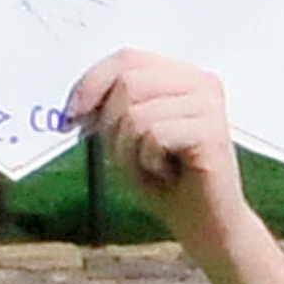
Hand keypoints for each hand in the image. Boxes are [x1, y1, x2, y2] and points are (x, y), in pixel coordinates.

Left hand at [71, 51, 249, 247]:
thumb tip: (77, 102)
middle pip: (128, 82)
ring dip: (128, 151)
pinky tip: (166, 174)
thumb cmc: (165, 182)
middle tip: (125, 157)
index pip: (127, 58)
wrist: (205, 225)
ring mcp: (209, 105)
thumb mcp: (124, 140)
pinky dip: (147, 162)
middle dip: (110, 126)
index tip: (70, 117)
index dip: (91, 83)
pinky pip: (153, 136)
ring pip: (136, 113)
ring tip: (151, 168)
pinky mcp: (212, 130)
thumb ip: (107, 111)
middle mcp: (200, 83)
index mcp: (180, 76)